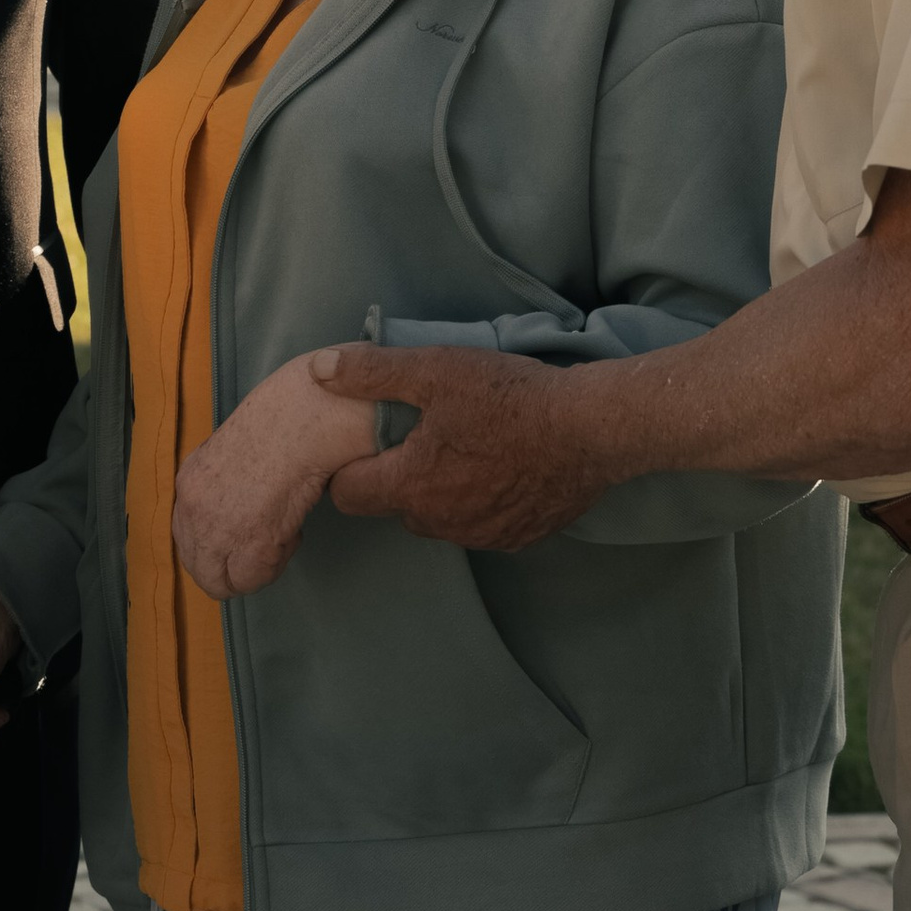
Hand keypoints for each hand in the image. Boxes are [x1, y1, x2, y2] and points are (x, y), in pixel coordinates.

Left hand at [172, 349, 378, 598]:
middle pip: (197, 566)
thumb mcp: (232, 453)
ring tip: (280, 536)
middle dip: (230, 565)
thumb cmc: (283, 424)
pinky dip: (275, 565)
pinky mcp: (248, 546)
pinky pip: (251, 582)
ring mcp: (215, 531)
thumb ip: (222, 486)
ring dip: (252, 569)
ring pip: (220, 582)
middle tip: (263, 545)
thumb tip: (235, 512)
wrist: (302, 422)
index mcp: (189, 481)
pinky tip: (291, 534)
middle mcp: (192, 508)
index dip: (216, 543)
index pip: (186, 535)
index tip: (244, 533)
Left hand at [318, 344, 608, 550]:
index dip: (352, 467)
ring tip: (469, 450)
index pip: (348, 495)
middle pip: (395, 507)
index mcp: (410, 485)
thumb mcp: (436, 370)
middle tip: (427, 437)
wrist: (591, 429)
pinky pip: (481, 526)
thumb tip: (319, 371)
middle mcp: (439, 522)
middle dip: (400, 478)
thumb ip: (373, 373)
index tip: (371, 443)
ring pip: (439, 520)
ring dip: (442, 494)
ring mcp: (480, 536)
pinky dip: (483, 505)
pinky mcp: (517, 539)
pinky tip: (503, 470)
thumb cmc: (510, 397)